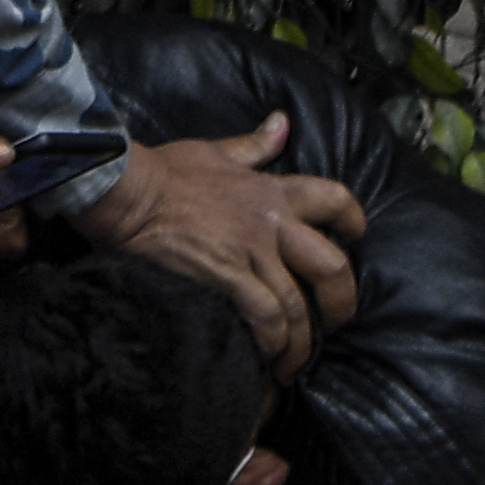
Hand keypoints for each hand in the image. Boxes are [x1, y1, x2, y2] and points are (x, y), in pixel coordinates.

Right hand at [73, 120, 362, 373]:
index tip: (354, 239)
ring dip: (302, 341)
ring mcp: (252, 253)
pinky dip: (273, 343)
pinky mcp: (228, 277)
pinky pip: (266, 317)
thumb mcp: (216, 151)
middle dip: (342, 301)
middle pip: (333, 265)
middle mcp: (272, 224)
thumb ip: (254, 145)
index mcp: (273, 190)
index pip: (335, 199)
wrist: (130, 192)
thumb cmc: (166, 171)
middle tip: (336, 321)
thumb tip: (282, 123)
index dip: (354, 221)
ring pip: (299, 305)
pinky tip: (270, 360)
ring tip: (296, 361)